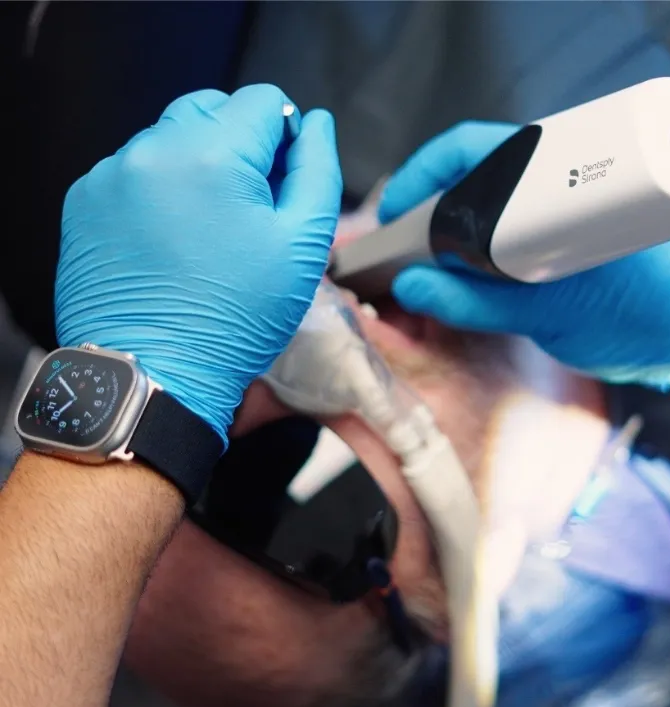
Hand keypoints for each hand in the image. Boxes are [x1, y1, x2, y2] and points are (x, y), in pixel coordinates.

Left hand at [56, 85, 341, 443]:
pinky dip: (160, 192)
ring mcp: (110, 176)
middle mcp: (150, 151)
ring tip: (207, 233)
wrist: (157, 375)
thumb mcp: (301, 247)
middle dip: (240, 148)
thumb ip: (317, 171)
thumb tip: (315, 125)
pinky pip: (135, 172)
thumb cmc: (234, 319)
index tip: (281, 186)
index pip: (262, 100)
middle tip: (248, 211)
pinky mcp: (84, 204)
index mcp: (210, 154)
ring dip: (197, 168)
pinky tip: (172, 242)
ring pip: (171, 140)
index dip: (285, 138)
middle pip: (212, 110)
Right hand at [379, 121, 669, 400]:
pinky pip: (487, 249)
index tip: (390, 218)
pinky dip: (461, 268)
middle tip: (398, 256)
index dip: (418, 178)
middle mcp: (542, 190)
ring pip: (473, 218)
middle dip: (422, 217)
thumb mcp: (547, 312)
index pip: (465, 152)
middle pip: (462, 183)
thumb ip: (475, 300)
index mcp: (547, 181)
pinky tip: (449, 290)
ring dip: (439, 244)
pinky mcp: (543, 251)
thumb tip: (412, 285)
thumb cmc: (636, 315)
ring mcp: (542, 221)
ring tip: (416, 276)